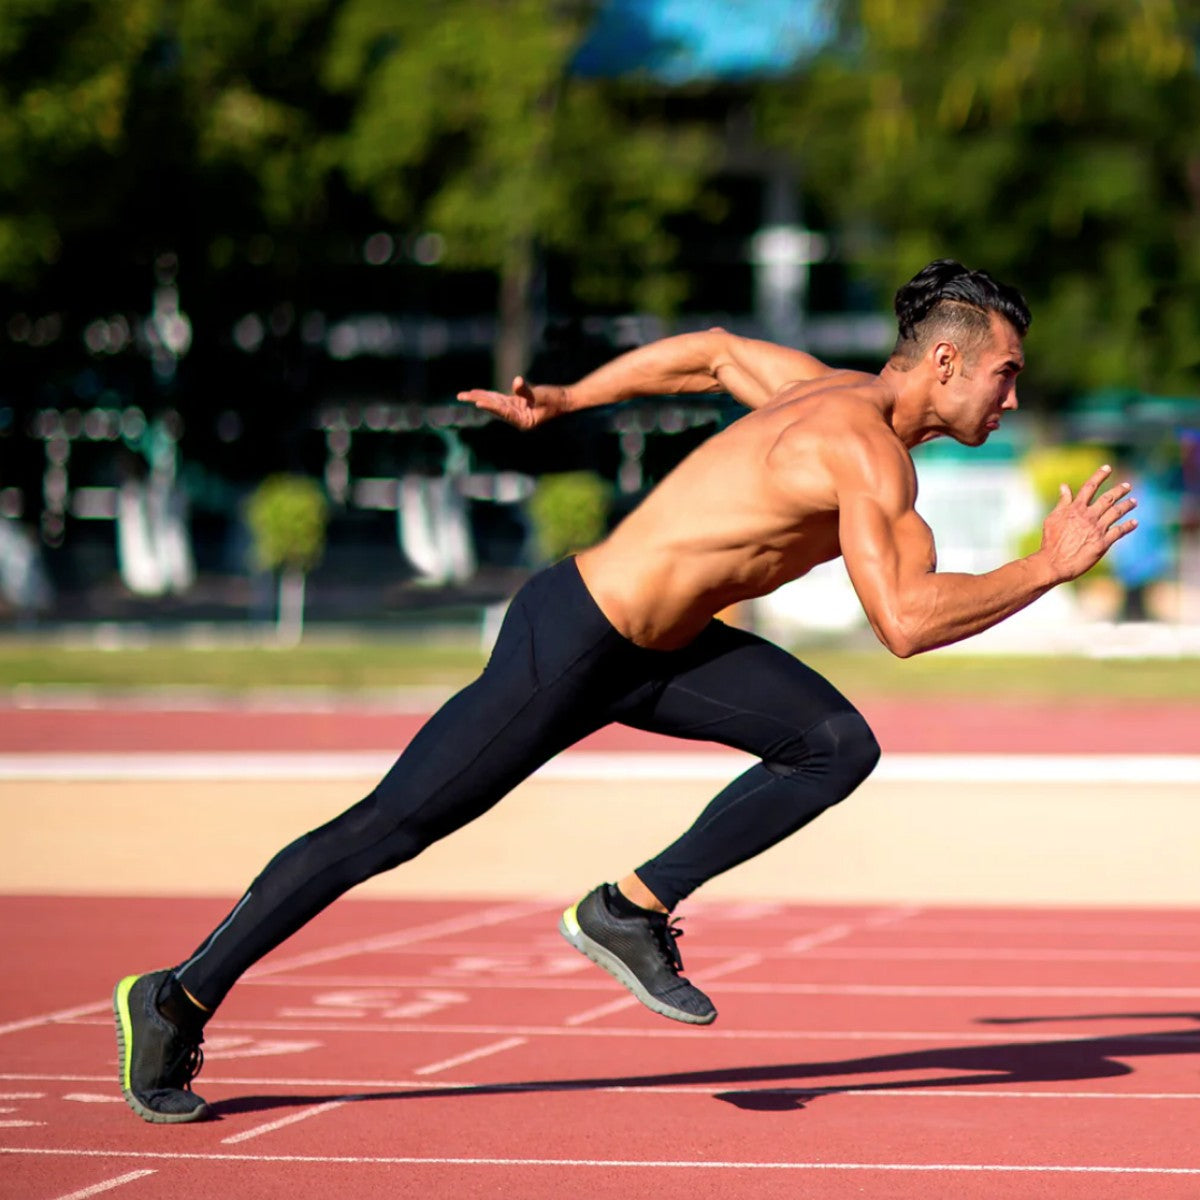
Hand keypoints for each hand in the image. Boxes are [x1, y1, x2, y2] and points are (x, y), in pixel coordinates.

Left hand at [455, 376, 567, 430]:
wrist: (565, 400)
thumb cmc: (557, 400)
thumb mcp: (543, 395)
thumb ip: (528, 391)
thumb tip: (516, 382)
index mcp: (523, 421)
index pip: (503, 412)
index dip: (490, 406)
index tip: (477, 402)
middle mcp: (517, 418)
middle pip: (493, 408)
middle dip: (477, 400)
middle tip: (460, 396)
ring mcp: (515, 411)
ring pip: (494, 403)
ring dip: (479, 397)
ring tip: (463, 395)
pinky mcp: (516, 404)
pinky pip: (499, 399)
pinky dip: (488, 395)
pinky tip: (477, 393)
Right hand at [1038, 464, 1137, 581]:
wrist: (1053, 562)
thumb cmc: (1051, 541)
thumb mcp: (1053, 518)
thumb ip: (1062, 502)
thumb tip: (1064, 486)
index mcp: (1076, 508)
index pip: (1090, 487)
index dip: (1099, 475)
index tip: (1107, 467)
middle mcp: (1089, 516)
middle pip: (1108, 498)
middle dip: (1119, 490)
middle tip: (1127, 486)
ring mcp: (1097, 529)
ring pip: (1116, 512)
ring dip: (1127, 505)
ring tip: (1134, 502)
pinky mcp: (1103, 543)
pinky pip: (1120, 531)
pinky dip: (1128, 526)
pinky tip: (1134, 522)